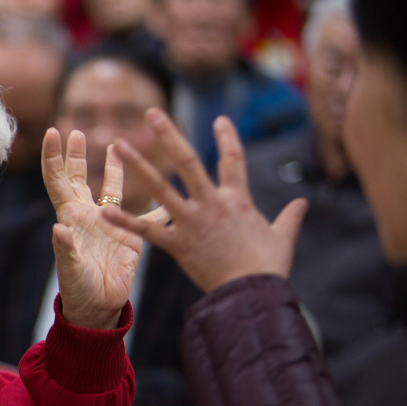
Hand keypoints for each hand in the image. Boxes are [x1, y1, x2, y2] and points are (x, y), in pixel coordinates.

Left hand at [43, 128, 164, 328]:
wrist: (99, 307)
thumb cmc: (78, 290)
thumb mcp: (71, 269)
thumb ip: (65, 249)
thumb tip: (58, 228)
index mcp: (71, 217)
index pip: (57, 180)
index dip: (54, 156)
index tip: (53, 131)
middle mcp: (88, 215)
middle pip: (79, 178)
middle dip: (76, 155)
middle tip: (76, 131)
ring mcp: (110, 223)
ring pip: (112, 188)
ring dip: (115, 167)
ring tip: (116, 145)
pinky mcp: (131, 234)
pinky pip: (148, 213)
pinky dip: (159, 202)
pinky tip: (171, 187)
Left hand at [100, 110, 305, 292]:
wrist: (252, 292)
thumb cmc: (267, 267)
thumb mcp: (283, 237)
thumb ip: (290, 217)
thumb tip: (302, 203)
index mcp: (238, 199)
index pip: (233, 159)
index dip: (227, 138)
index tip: (219, 119)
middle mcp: (212, 203)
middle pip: (188, 162)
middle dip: (169, 136)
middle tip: (151, 113)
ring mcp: (192, 222)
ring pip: (161, 187)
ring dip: (138, 165)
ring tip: (118, 145)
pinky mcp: (177, 244)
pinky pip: (146, 230)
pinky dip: (124, 221)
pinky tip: (103, 209)